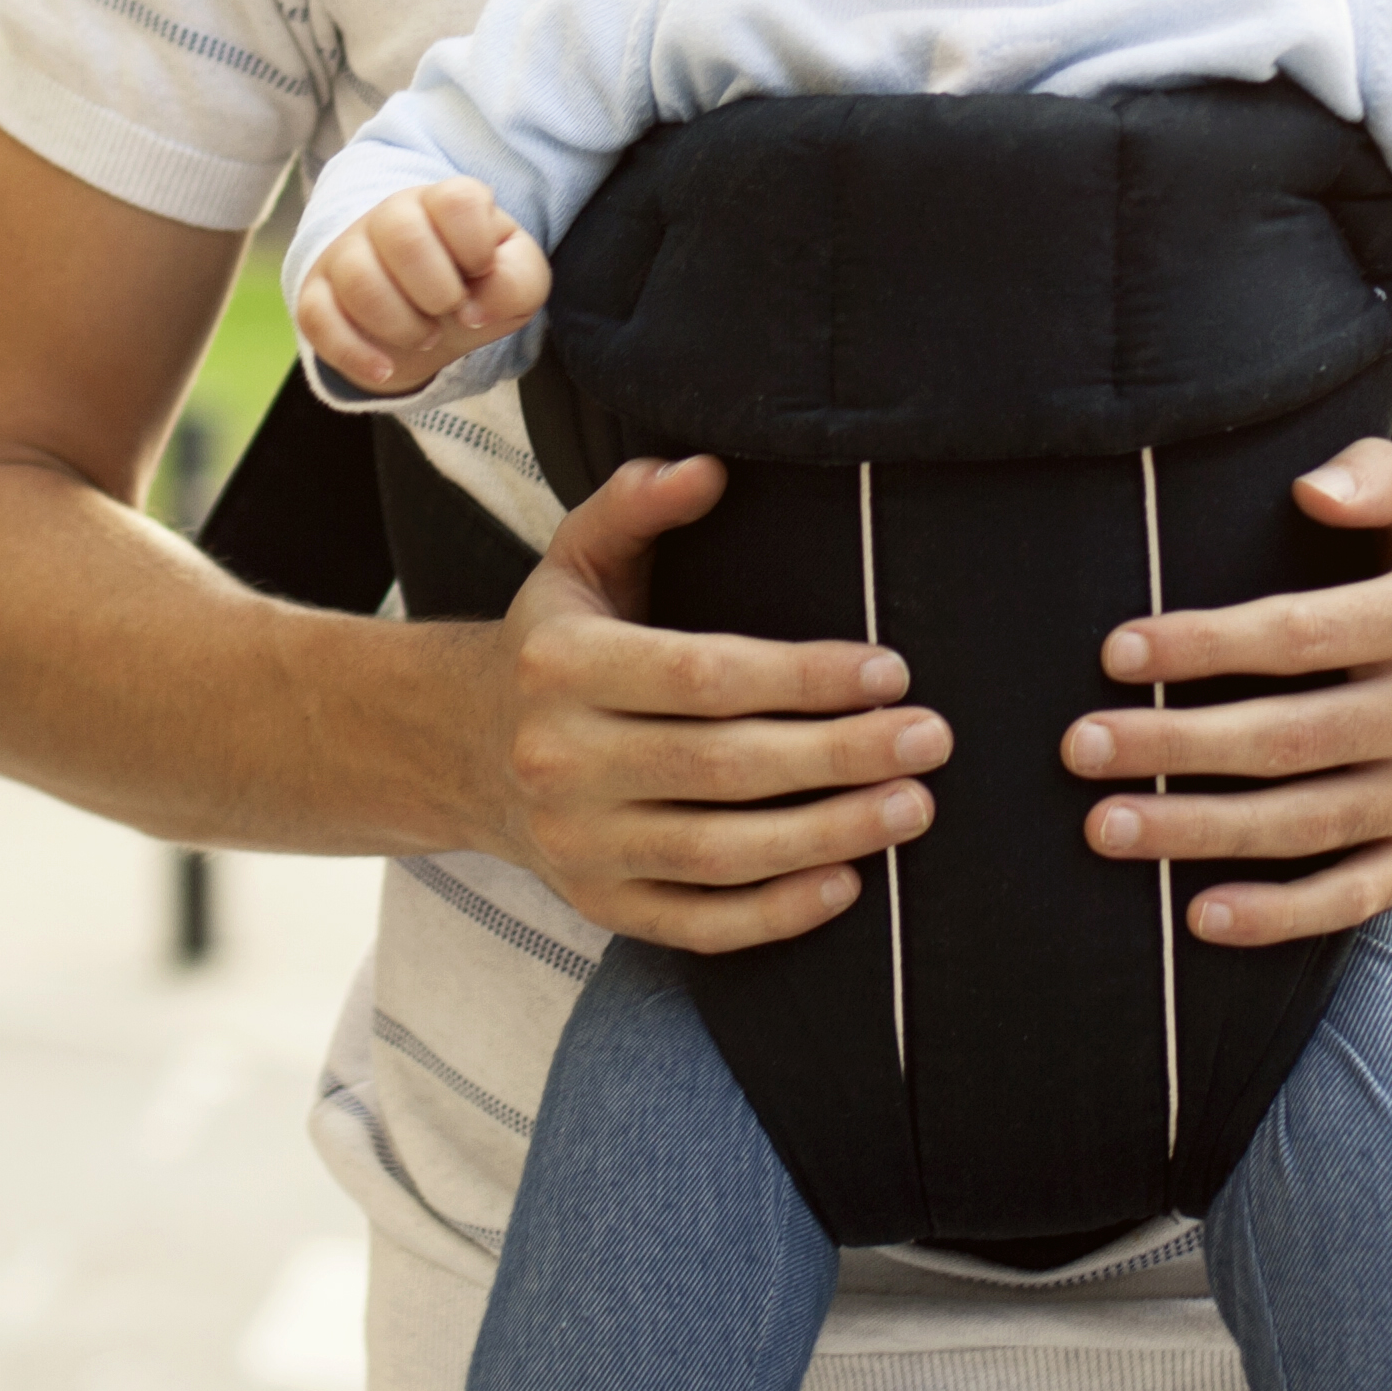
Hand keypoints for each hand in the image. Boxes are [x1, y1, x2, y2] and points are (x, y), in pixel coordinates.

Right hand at [293, 178, 550, 393]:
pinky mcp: (317, 295)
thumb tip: (475, 309)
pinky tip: (385, 368)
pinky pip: (317, 317)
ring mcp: (348, 254)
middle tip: (451, 312)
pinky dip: (354, 352)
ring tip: (426, 338)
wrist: (429, 317)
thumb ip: (517, 281)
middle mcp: (391, 217)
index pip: (456, 199)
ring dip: (401, 324)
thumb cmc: (477, 286)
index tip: (481, 272)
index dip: (476, 246)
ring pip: (358, 277)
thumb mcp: (518, 281)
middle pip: (402, 234)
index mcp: (444, 202)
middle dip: (438, 291)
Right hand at [487, 454, 953, 953]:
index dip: (802, 676)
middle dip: (839, 755)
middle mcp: (560, 759)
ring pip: (717, 852)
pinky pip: (696, 922)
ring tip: (912, 806)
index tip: (891, 670)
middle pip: (721, 766)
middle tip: (929, 739)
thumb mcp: (576, 558)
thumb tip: (708, 468)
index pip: (701, 674)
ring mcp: (577, 844)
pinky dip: (773, 915)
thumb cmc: (553, 642)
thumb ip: (636, 504)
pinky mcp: (597, 905)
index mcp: (562, 665)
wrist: (462, 748)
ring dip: (827, 835)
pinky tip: (848, 885)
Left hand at [1052, 439, 1391, 950]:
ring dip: (1199, 831)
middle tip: (1080, 747)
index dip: (1204, 645)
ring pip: (1307, 822)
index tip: (1117, 653)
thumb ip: (1380, 476)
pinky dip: (1279, 914)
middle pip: (1289, 738)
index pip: (1301, 634)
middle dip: (1173, 746)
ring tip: (1105, 826)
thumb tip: (1308, 490)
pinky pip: (1355, 894)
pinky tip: (1200, 915)